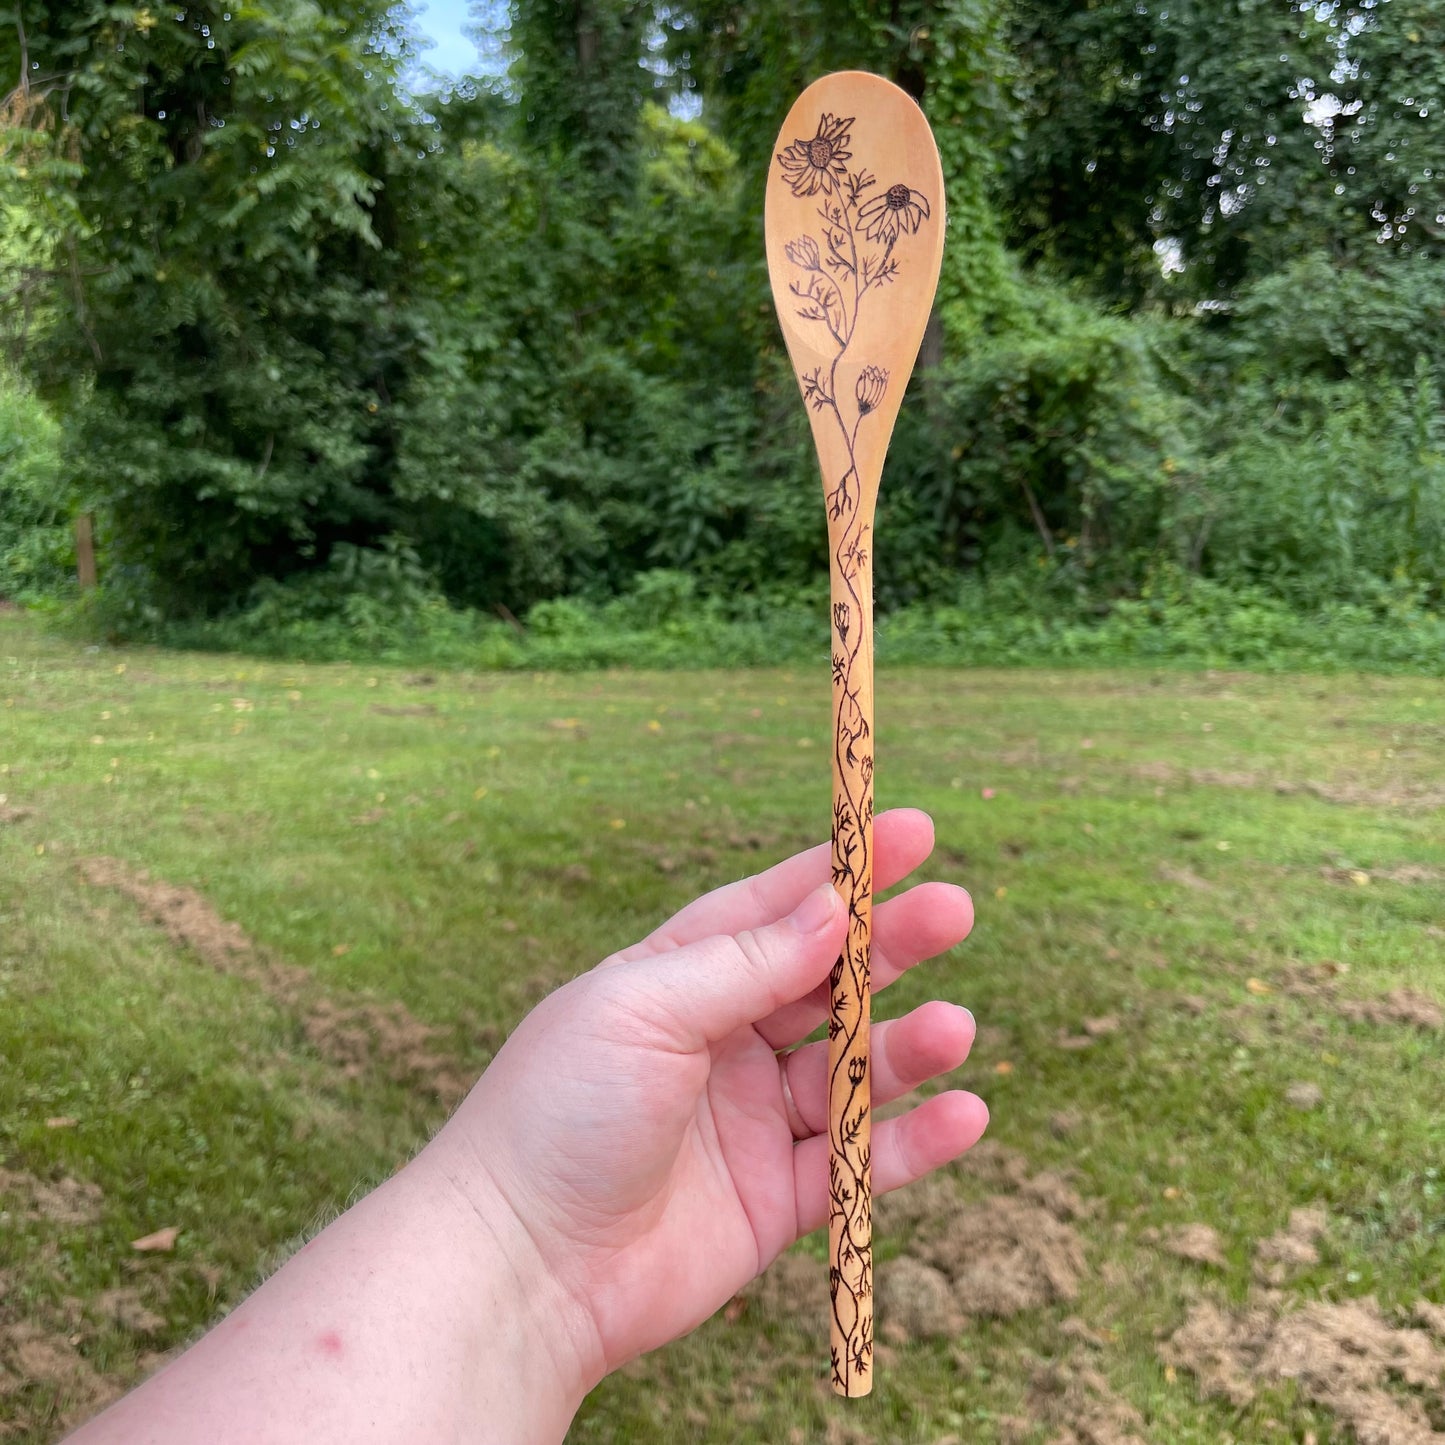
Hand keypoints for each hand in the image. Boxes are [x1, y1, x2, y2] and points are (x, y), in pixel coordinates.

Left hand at [427, 808, 986, 1387]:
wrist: (520, 1264)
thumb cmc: (561, 1111)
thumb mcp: (645, 1008)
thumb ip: (745, 963)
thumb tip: (834, 908)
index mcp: (678, 978)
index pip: (773, 909)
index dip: (843, 872)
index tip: (910, 832)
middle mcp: (721, 1041)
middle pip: (826, 981)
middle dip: (892, 946)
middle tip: (956, 910)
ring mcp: (752, 1120)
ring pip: (852, 1070)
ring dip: (908, 1046)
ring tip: (955, 1027)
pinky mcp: (777, 1200)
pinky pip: (859, 1163)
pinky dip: (913, 1143)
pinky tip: (966, 1114)